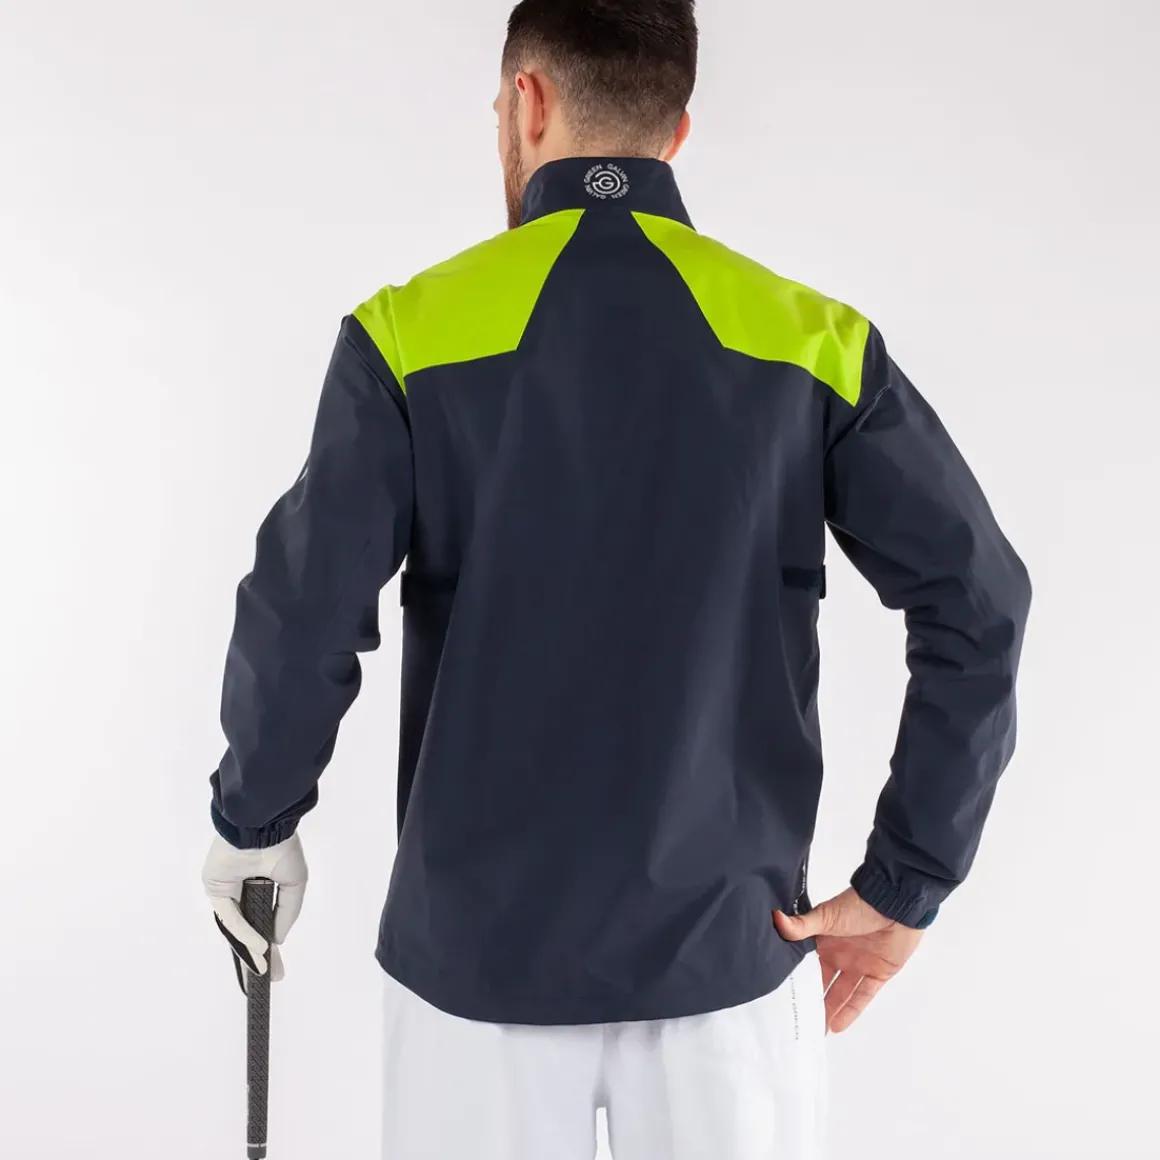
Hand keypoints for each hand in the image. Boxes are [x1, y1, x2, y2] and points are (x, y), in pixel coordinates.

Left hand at [202, 833, 307, 989]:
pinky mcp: (215, 890)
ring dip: (248, 951)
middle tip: (268, 978)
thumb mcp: (294, 883)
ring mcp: (227, 892)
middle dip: (256, 957)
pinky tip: (259, 947)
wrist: (265, 826)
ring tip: (262, 972)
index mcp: (259, 887)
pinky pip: (229, 917)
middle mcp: (241, 892)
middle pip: (246, 931)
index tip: (276, 968)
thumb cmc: (281, 848)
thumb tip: (278, 939)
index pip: (261, 922)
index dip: (269, 946)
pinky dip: (244, 932)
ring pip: (236, 928)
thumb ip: (287, 912)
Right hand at [774, 887, 923, 1033]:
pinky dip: (851, 1011)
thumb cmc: (859, 905)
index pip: (805, 965)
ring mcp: (858, 964)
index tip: (780, 999)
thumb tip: (775, 919)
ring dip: (829, 1011)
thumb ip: (802, 924)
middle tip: (797, 1023)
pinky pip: (863, 996)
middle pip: (822, 983)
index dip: (794, 981)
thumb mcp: (826, 915)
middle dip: (811, 1002)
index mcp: (823, 940)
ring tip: (816, 1032)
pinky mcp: (878, 973)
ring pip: (841, 993)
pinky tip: (837, 1026)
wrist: (896, 903)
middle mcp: (838, 954)